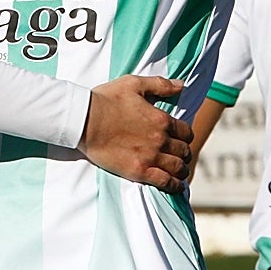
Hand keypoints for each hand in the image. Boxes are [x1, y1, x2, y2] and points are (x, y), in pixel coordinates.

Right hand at [76, 75, 192, 192]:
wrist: (84, 120)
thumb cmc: (106, 100)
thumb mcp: (134, 84)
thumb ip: (161, 85)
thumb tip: (182, 86)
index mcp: (161, 119)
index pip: (186, 132)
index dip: (185, 136)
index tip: (180, 138)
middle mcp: (160, 140)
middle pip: (184, 151)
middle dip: (184, 153)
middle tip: (179, 155)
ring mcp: (150, 157)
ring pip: (178, 168)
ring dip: (182, 170)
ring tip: (178, 171)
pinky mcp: (138, 171)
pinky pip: (165, 182)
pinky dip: (174, 185)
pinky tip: (174, 185)